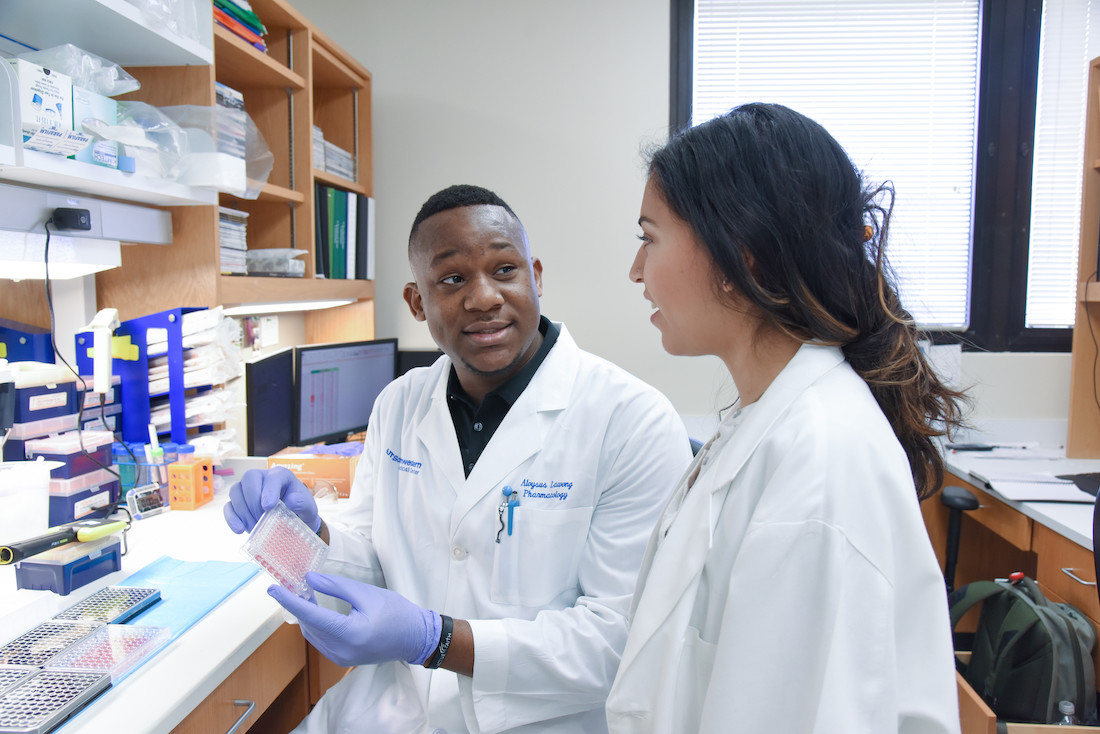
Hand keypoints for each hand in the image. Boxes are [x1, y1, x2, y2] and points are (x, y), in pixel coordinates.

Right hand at [223, 466, 319, 533]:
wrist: (294, 520)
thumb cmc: (300, 510)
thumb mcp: (308, 508)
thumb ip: (302, 503)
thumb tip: (290, 501)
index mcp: (280, 475)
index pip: (272, 477)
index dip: (269, 490)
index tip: (269, 507)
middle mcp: (262, 477)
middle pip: (249, 479)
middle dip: (253, 501)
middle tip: (262, 520)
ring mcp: (247, 489)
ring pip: (235, 491)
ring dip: (243, 511)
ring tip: (254, 528)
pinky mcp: (238, 502)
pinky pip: (228, 506)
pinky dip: (232, 518)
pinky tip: (239, 530)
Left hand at [268, 572, 440, 666]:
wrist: (416, 638)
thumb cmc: (397, 613)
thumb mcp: (368, 594)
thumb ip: (337, 586)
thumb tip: (309, 580)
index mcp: (349, 634)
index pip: (311, 615)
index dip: (289, 601)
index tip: (273, 588)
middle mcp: (341, 651)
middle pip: (309, 625)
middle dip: (298, 605)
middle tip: (292, 583)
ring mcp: (341, 658)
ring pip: (312, 634)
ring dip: (305, 615)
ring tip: (304, 594)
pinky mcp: (342, 659)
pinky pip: (320, 640)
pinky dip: (315, 625)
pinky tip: (316, 610)